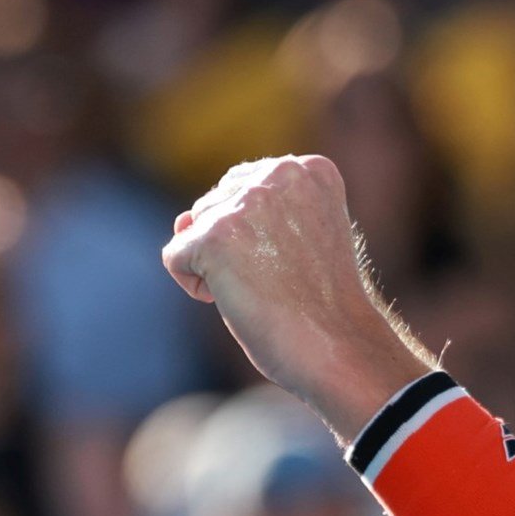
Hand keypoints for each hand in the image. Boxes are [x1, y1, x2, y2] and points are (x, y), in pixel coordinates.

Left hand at [162, 155, 429, 433]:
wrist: (338, 346)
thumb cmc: (321, 302)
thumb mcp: (297, 238)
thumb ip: (242, 213)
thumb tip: (180, 220)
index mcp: (310, 168)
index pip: (247, 187)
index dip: (260, 234)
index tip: (295, 261)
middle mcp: (280, 173)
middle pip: (217, 203)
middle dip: (233, 247)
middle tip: (281, 279)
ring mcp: (247, 202)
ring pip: (195, 229)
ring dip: (217, 266)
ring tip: (265, 289)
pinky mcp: (215, 235)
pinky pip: (176, 257)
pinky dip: (195, 286)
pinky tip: (238, 300)